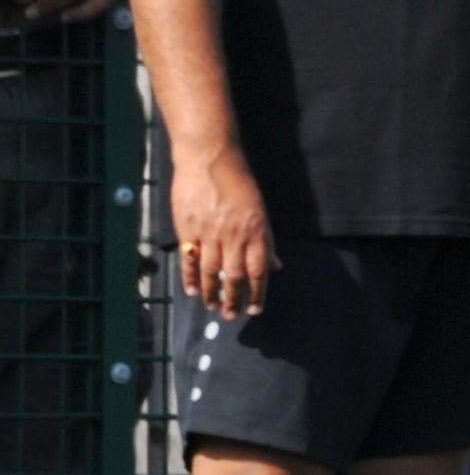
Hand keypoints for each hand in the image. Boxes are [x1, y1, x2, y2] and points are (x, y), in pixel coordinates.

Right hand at [170, 144, 280, 318]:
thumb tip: (276, 266)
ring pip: (212, 273)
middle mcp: (233, 235)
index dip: (258, 293)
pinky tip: (192, 291)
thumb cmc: (238, 181)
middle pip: (235, 276)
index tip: (255, 309)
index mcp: (255, 230)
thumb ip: (266, 240)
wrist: (209, 159)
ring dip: (212, 293)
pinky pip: (190, 260)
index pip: (259, 270)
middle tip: (231, 315)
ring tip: (212, 307)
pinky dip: (190, 278)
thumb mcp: (259, 209)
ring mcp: (209, 234)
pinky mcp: (188, 230)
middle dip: (234, 300)